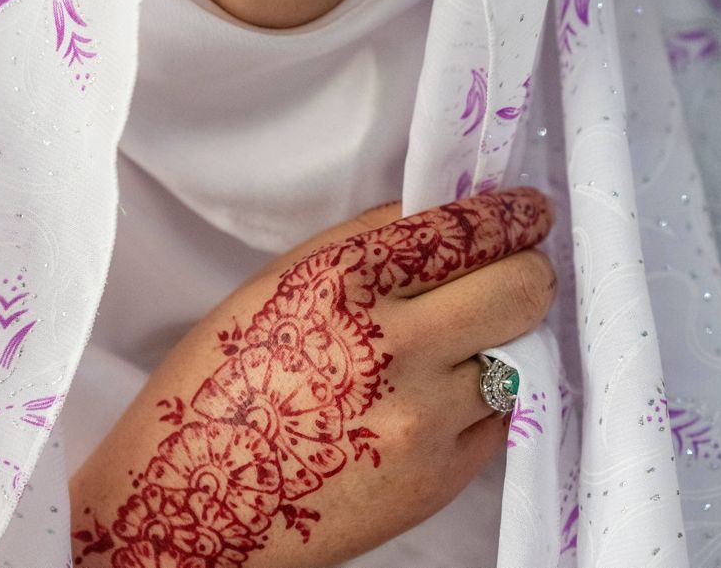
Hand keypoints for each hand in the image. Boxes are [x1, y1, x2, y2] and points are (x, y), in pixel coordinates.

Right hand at [70, 188, 554, 567]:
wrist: (193, 508)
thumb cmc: (216, 393)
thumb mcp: (273, 289)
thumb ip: (361, 247)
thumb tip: (437, 218)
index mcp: (341, 281)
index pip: (465, 228)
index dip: (511, 213)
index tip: (526, 211)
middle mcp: (392, 345)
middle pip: (523, 287)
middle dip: (527, 270)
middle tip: (516, 271)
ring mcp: (423, 417)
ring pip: (517, 354)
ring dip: (495, 343)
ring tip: (446, 353)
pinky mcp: (439, 477)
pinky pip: (496, 418)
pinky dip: (475, 402)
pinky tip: (423, 404)